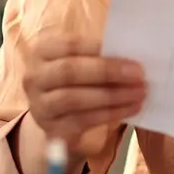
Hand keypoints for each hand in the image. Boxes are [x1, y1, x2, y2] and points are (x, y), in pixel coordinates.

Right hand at [22, 35, 146, 156]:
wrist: (58, 117)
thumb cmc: (77, 79)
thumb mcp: (82, 61)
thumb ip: (100, 55)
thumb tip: (131, 57)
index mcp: (42, 51)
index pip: (69, 45)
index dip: (100, 49)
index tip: (131, 56)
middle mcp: (34, 77)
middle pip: (69, 71)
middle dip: (107, 72)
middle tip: (139, 75)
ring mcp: (39, 105)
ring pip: (74, 98)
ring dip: (112, 95)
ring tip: (139, 93)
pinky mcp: (51, 129)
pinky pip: (82, 121)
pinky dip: (110, 114)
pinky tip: (131, 109)